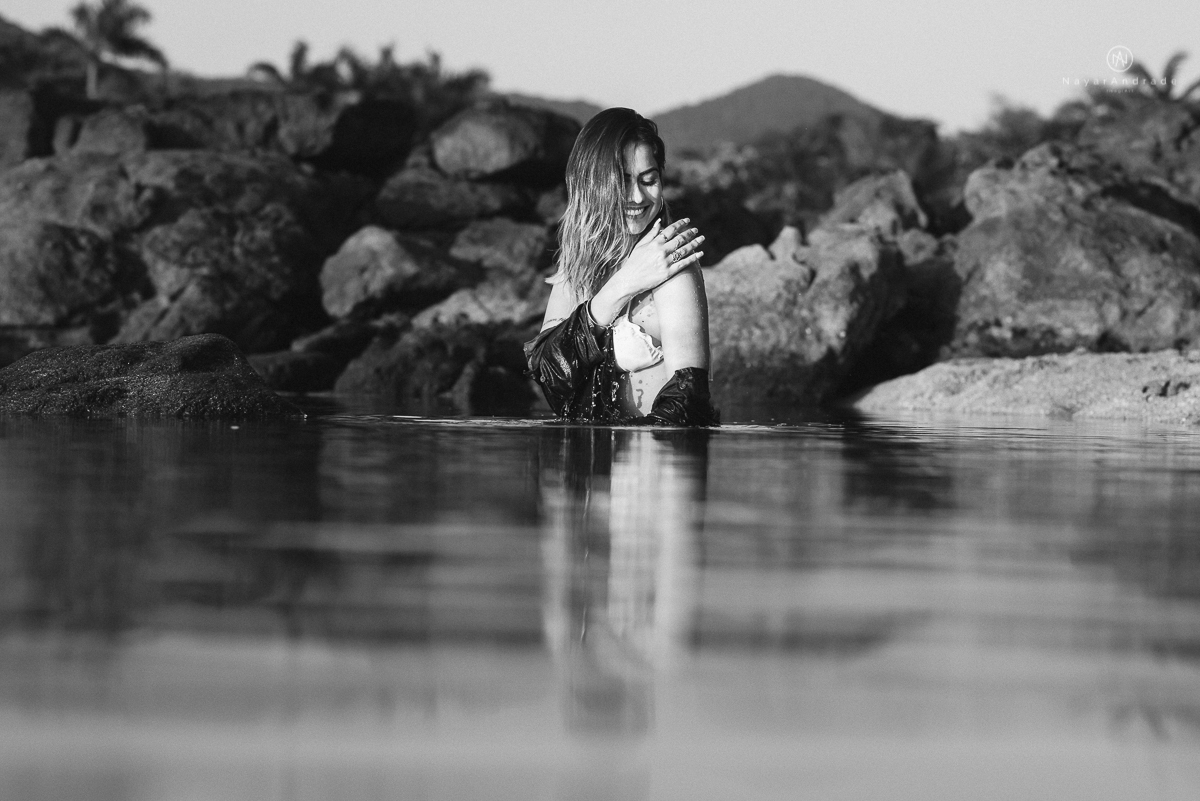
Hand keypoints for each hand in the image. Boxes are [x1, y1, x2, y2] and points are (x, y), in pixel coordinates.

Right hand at [587, 217, 704, 326]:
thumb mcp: (640, 245)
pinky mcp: (669, 272)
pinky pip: (684, 263)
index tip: (687, 220)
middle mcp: (661, 250)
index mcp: (654, 242)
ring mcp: (666, 262)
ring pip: (684, 250)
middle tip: (696, 229)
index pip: (670, 229)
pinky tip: (700, 253)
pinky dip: (693, 257)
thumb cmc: (634, 262)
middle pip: (680, 238)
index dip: (680, 224)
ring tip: (702, 238)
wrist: (630, 280)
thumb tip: (659, 222)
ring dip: (695, 243)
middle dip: (690, 233)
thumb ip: (651, 233)